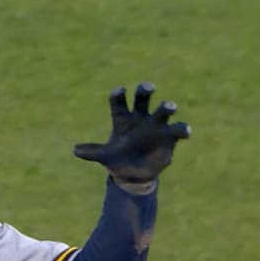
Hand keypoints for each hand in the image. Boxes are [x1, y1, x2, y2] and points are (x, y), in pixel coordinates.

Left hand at [74, 82, 190, 183]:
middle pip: (143, 99)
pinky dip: (182, 128)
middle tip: (147, 86)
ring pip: (162, 111)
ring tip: (169, 106)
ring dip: (167, 107)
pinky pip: (178, 129)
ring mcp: (156, 126)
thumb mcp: (104, 157)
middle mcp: (140, 118)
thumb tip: (75, 150)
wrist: (134, 174)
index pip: (119, 103)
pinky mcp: (169, 136)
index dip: (119, 96)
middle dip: (145, 91)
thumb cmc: (118, 159)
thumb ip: (92, 152)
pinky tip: (184, 130)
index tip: (119, 90)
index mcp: (122, 119)